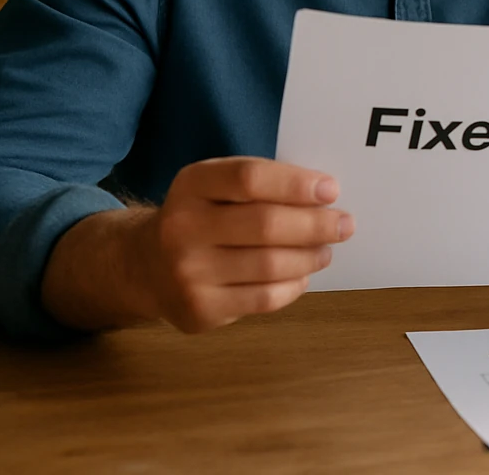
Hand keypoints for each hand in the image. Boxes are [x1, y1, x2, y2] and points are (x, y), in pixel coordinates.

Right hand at [133, 157, 352, 332]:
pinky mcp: (200, 310)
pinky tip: (302, 275)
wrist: (144, 266)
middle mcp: (183, 228)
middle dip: (315, 225)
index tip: (331, 190)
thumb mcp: (215, 186)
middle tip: (345, 224)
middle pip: (265, 224)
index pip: (249, 178)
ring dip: (310, 257)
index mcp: (191, 185)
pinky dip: (293, 285)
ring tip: (325, 250)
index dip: (295, 184)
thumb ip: (261, 185)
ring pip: (270, 265)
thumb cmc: (202, 217)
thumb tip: (324, 196)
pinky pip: (263, 299)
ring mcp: (188, 273)